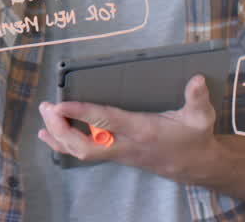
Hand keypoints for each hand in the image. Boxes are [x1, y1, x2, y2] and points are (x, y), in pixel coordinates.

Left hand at [37, 74, 216, 181]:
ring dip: (58, 135)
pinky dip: (63, 144)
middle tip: (46, 107)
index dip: (82, 114)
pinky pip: (83, 153)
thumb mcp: (201, 117)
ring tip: (44, 114)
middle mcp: (126, 145)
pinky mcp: (115, 154)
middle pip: (85, 145)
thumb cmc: (195, 138)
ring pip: (80, 152)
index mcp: (142, 131)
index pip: (107, 122)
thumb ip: (197, 98)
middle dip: (61, 128)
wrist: (197, 165)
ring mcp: (118, 153)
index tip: (61, 104)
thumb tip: (197, 79)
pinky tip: (48, 134)